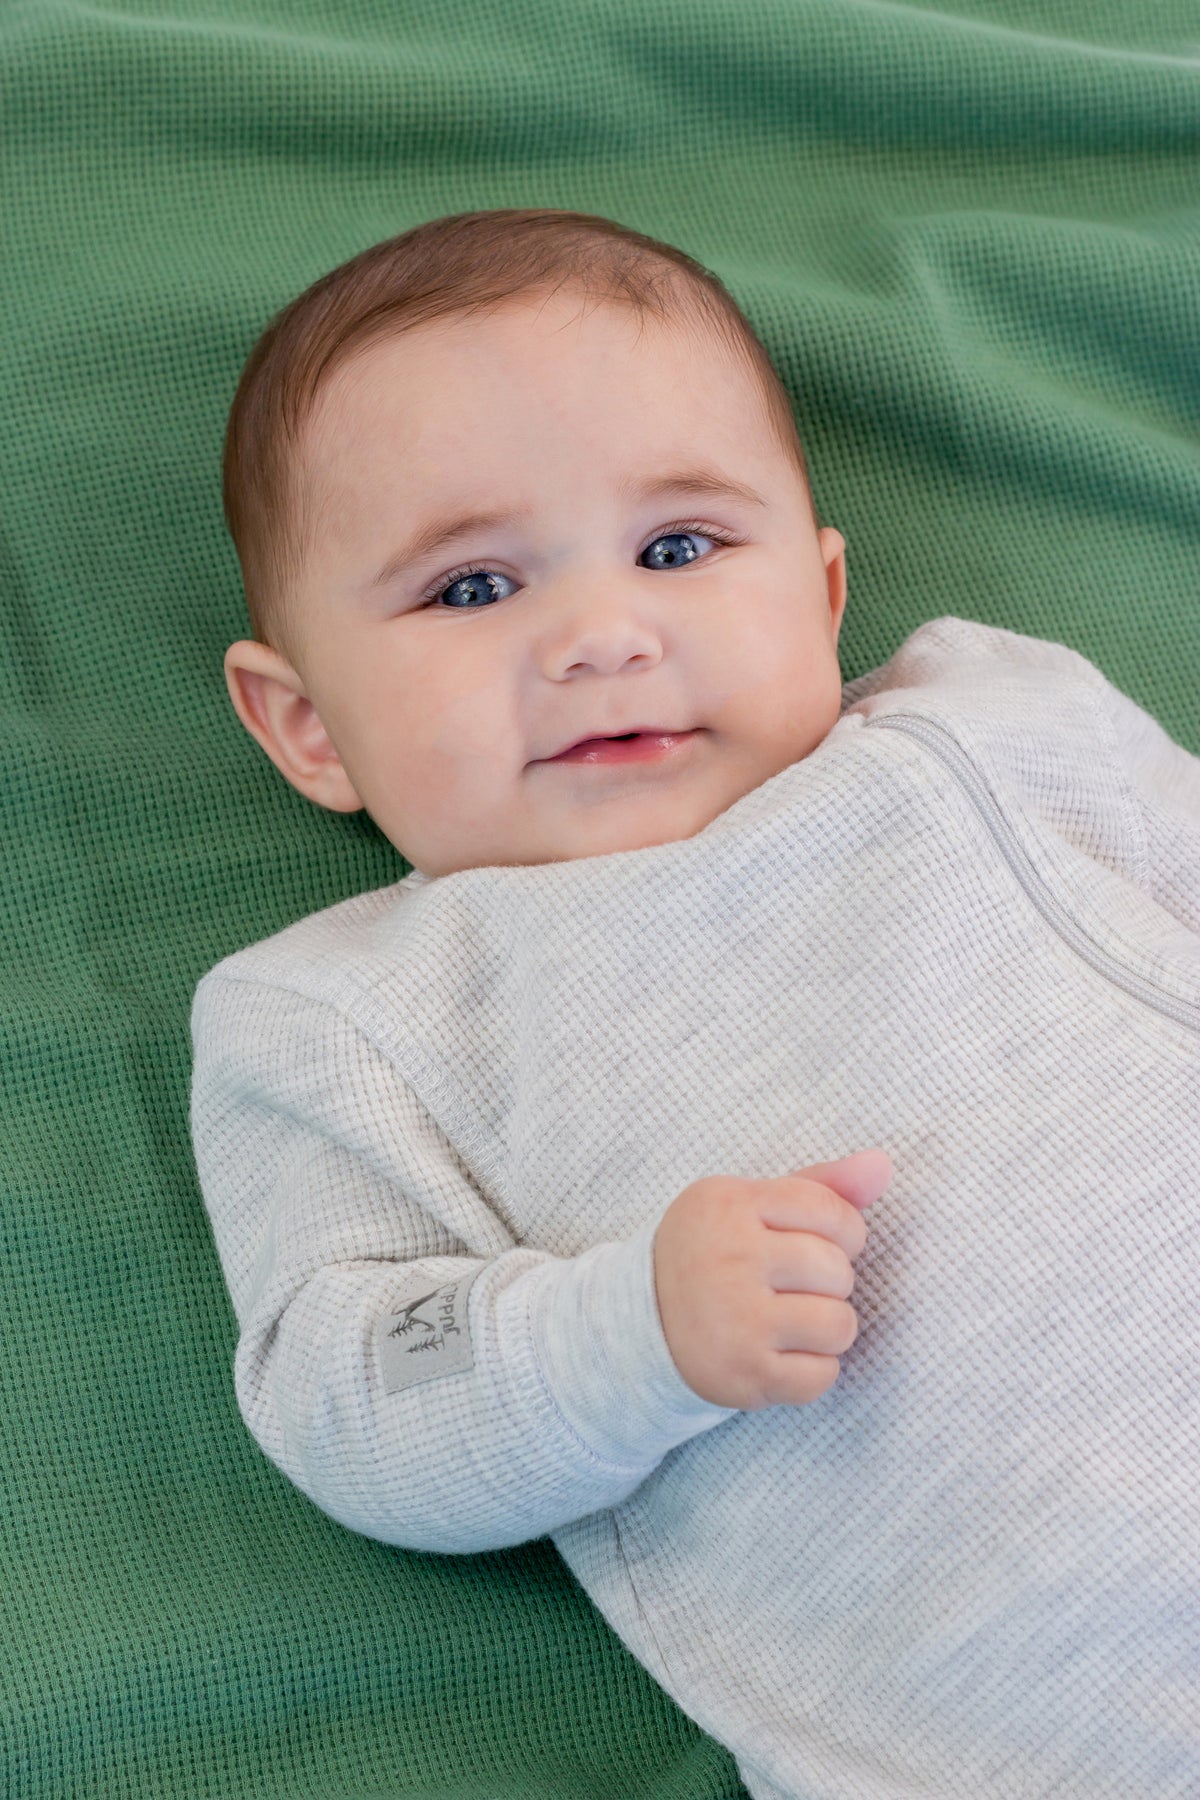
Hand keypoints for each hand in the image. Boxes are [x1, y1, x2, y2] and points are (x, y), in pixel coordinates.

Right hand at [652, 1150, 892, 1409]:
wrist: (642, 1321)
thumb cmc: (713, 1252)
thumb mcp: (750, 1204)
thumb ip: (819, 1184)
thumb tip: (883, 1165)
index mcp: (729, 1204)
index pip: (829, 1211)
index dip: (844, 1231)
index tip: (822, 1242)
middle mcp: (730, 1258)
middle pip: (837, 1270)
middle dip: (830, 1281)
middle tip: (794, 1286)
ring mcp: (736, 1320)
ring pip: (839, 1325)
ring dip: (828, 1327)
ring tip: (793, 1321)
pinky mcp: (743, 1373)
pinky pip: (822, 1376)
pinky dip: (812, 1370)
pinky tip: (780, 1353)